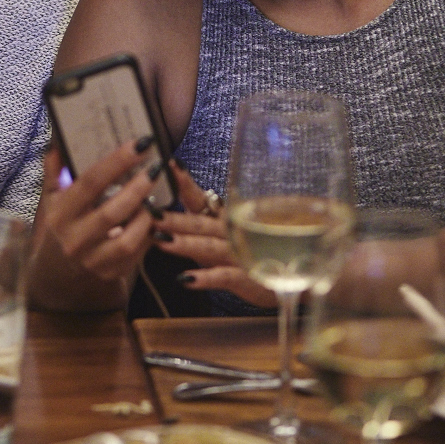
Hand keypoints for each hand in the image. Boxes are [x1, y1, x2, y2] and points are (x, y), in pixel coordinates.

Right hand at [29, 141, 160, 293]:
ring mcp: (93, 260)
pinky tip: (155, 218)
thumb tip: (57, 137)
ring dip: (146, 216)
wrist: (59, 272)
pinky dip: (149, 234)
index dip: (116, 162)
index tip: (141, 144)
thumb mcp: (52, 199)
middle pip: (111, 212)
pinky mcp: (110, 273)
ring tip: (155, 198)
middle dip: (138, 188)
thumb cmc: (61, 225)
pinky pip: (137, 253)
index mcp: (60, 214)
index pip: (89, 183)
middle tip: (157, 168)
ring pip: (127, 238)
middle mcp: (74, 239)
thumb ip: (55, 169)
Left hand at [155, 163, 275, 307]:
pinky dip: (206, 278)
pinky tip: (184, 278)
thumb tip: (162, 213)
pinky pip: (225, 277)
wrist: (294, 277)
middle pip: (200, 223)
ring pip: (209, 247)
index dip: (184, 183)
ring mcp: (240, 255)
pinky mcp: (247, 279)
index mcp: (223, 219)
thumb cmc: (253, 252)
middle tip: (150, 212)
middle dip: (174, 218)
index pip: (200, 198)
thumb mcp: (226, 235)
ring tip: (160, 241)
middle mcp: (230, 232)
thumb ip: (199, 224)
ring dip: (185, 243)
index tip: (168, 164)